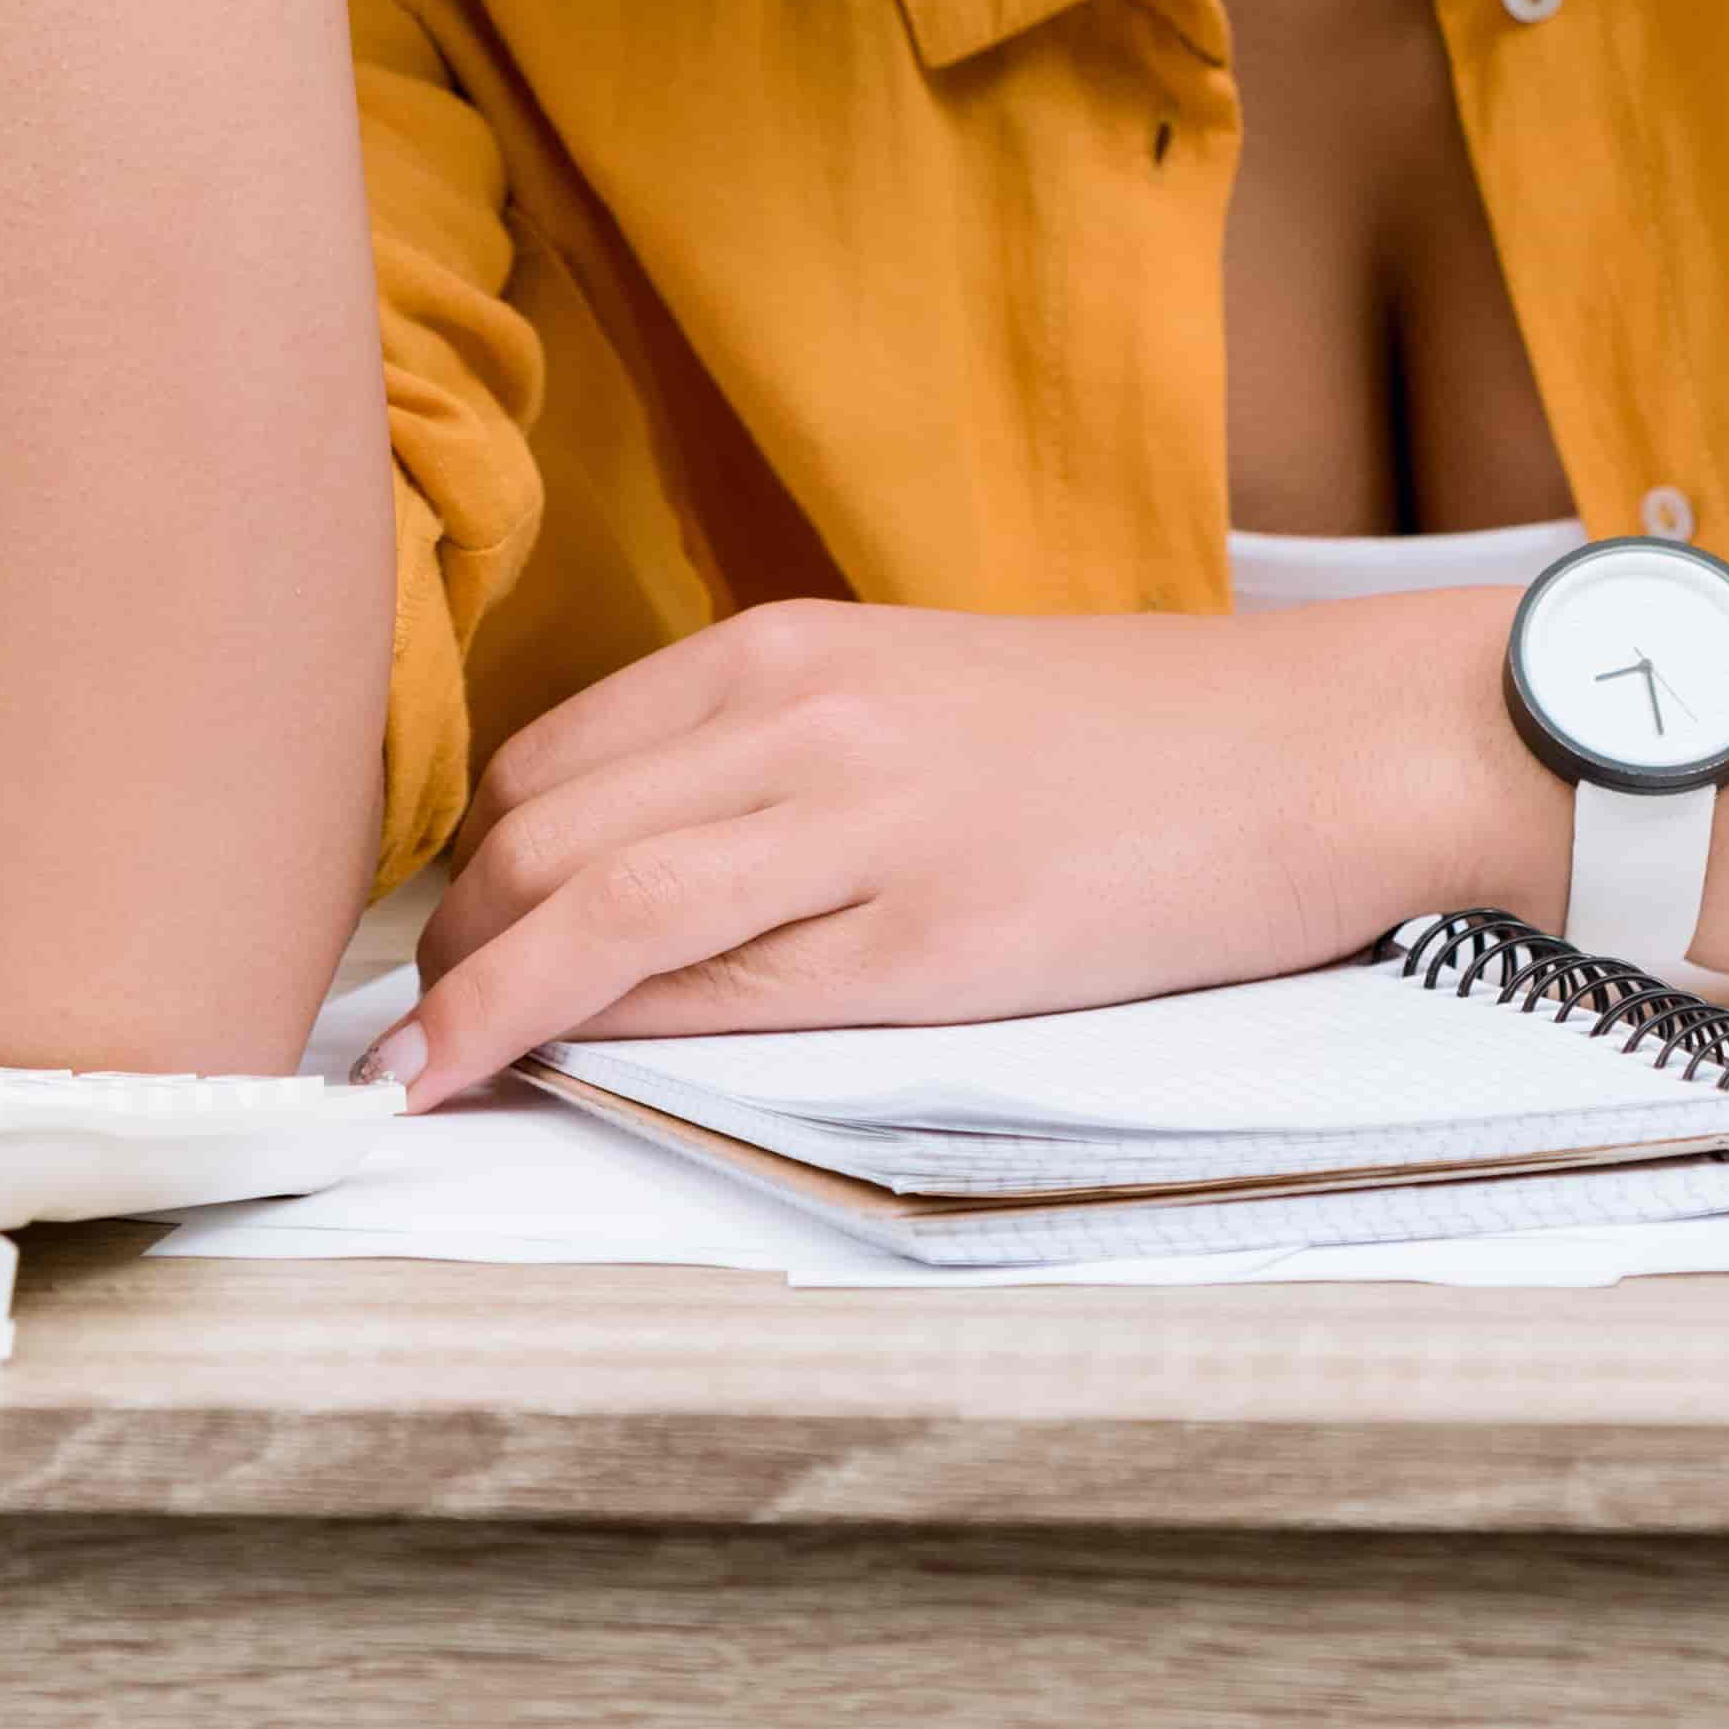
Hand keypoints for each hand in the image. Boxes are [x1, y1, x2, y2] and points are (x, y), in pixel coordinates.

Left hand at [385, 591, 1562, 1103]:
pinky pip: (703, 984)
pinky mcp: (922, 937)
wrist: (1315, 750)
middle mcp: (797, 713)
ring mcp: (856, 820)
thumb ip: (766, 766)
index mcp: (785, 651)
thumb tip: (612, 881)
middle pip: (537, 833)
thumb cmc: (1123, 745)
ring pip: (587, 906)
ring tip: (421, 1077)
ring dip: (471, 1003)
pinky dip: (581, 1030)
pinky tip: (517, 1071)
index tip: (426, 945)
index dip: (458, 868)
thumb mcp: (912, 706)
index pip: (546, 760)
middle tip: (413, 1035)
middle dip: (442, 945)